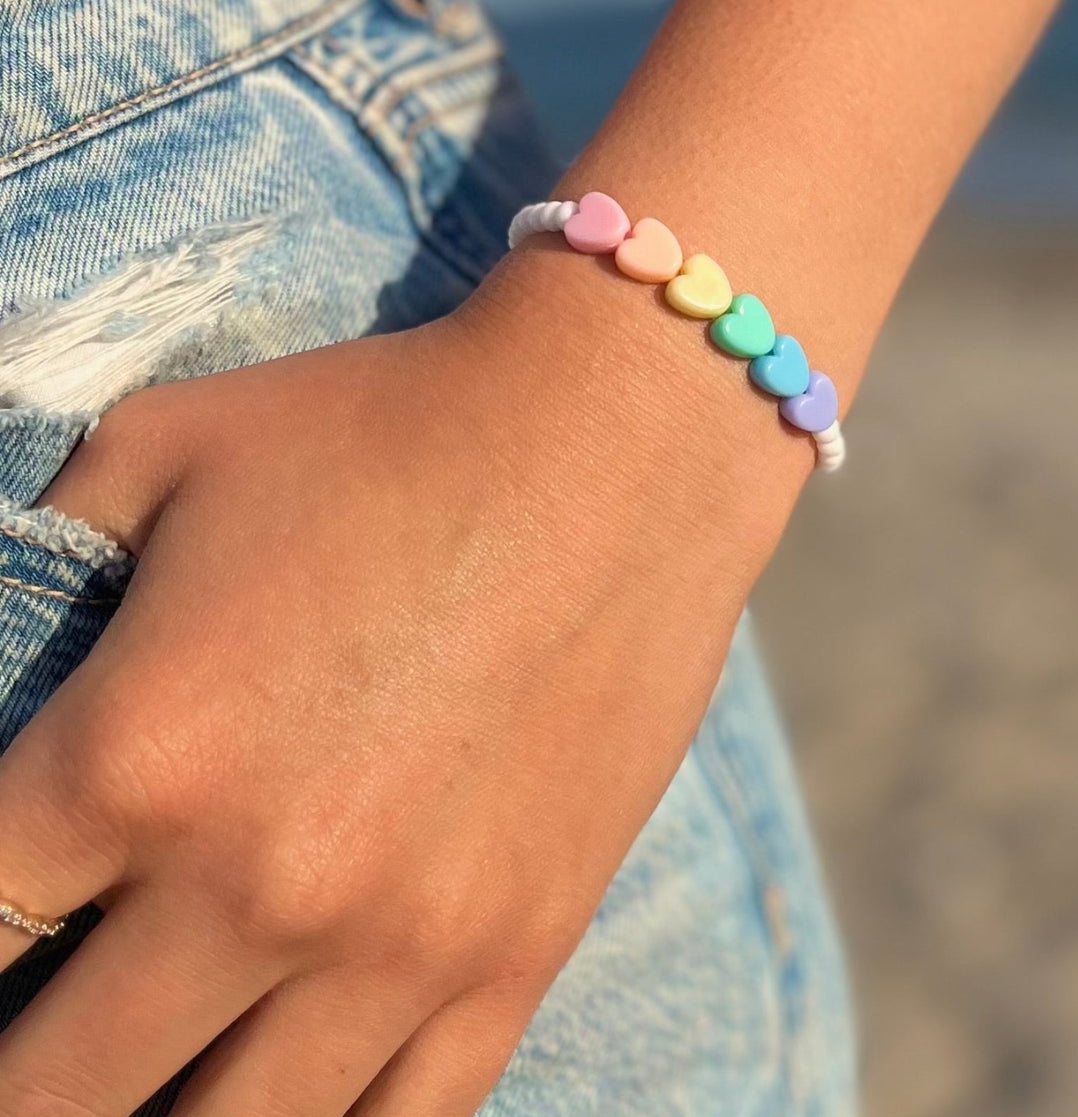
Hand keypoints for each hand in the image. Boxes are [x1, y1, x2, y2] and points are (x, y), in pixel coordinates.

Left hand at [0, 248, 790, 1115]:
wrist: (619, 436)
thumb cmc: (389, 425)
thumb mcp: (167, 445)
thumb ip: (43, 551)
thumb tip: (5, 626)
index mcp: (135, 758)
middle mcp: (257, 886)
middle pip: (55, 1093)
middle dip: (25, 1082)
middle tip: (44, 1039)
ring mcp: (403, 942)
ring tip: (156, 1069)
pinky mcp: (520, 948)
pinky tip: (286, 1092)